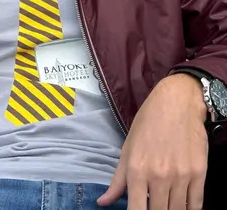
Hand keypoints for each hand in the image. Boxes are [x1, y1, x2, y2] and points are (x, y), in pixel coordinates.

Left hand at [97, 74, 208, 209]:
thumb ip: (117, 180)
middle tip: (153, 205)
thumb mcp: (128, 148)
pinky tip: (183, 205)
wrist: (177, 102)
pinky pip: (196, 204)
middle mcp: (159, 175)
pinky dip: (190, 209)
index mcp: (137, 170)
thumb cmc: (149, 122)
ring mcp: (181, 175)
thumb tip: (103, 202)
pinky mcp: (199, 173)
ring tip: (166, 203)